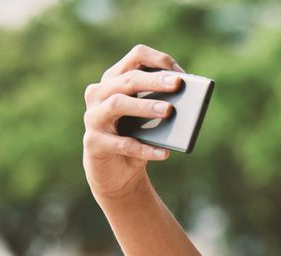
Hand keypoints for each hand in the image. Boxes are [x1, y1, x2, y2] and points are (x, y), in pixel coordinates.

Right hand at [82, 44, 184, 201]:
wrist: (117, 174)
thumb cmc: (137, 138)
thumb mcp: (150, 119)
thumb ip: (162, 105)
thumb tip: (187, 103)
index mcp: (115, 80)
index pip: (136, 57)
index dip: (159, 60)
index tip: (180, 74)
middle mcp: (99, 94)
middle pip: (127, 80)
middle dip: (153, 81)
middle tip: (176, 85)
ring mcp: (93, 117)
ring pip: (117, 104)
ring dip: (144, 106)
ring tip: (168, 111)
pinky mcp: (93, 143)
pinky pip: (121, 144)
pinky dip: (145, 149)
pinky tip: (164, 153)